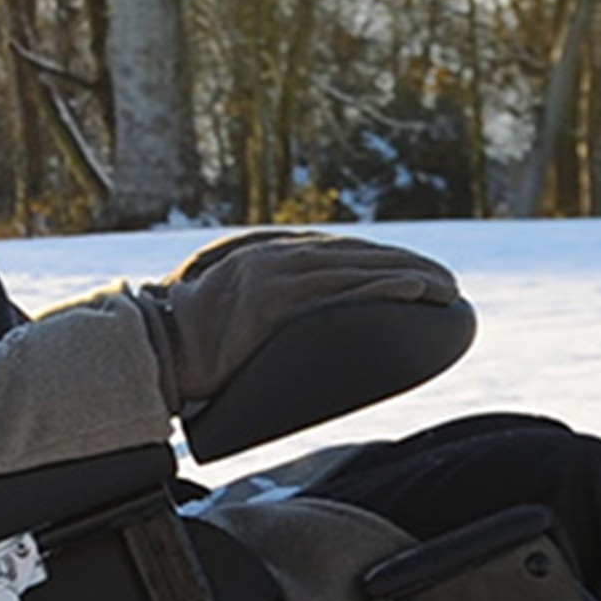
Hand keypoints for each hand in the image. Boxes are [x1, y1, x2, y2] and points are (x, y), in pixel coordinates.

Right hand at [133, 228, 461, 420]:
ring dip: (411, 275)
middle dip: (406, 264)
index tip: (414, 271)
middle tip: (447, 282)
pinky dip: (386, 287)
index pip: (336, 249)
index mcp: (262, 253)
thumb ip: (259, 301)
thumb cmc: (185, 345)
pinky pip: (345, 291)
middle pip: (357, 253)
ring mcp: (275, 275)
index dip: (381, 258)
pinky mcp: (276, 302)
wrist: (153, 351)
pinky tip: (418, 292)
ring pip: (359, 267)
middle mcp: (273, 255)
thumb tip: (286, 326)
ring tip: (447, 289)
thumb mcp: (226, 308)